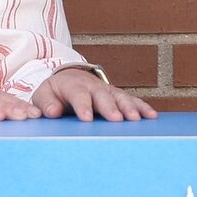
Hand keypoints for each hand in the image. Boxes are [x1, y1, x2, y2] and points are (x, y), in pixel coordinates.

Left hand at [32, 67, 156, 122]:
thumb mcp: (44, 94)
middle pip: (103, 96)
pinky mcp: (118, 95)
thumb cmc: (56, 91)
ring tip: (136, 119)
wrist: (69, 77)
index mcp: (73, 85)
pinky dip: (142, 107)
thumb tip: (52, 111)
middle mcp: (93, 86)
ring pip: (120, 97)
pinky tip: (151, 116)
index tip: (87, 118)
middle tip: (116, 119)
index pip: (78, 95)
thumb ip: (46, 103)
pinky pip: (132, 100)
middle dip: (110, 107)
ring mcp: (108, 90)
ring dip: (129, 108)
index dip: (83, 106)